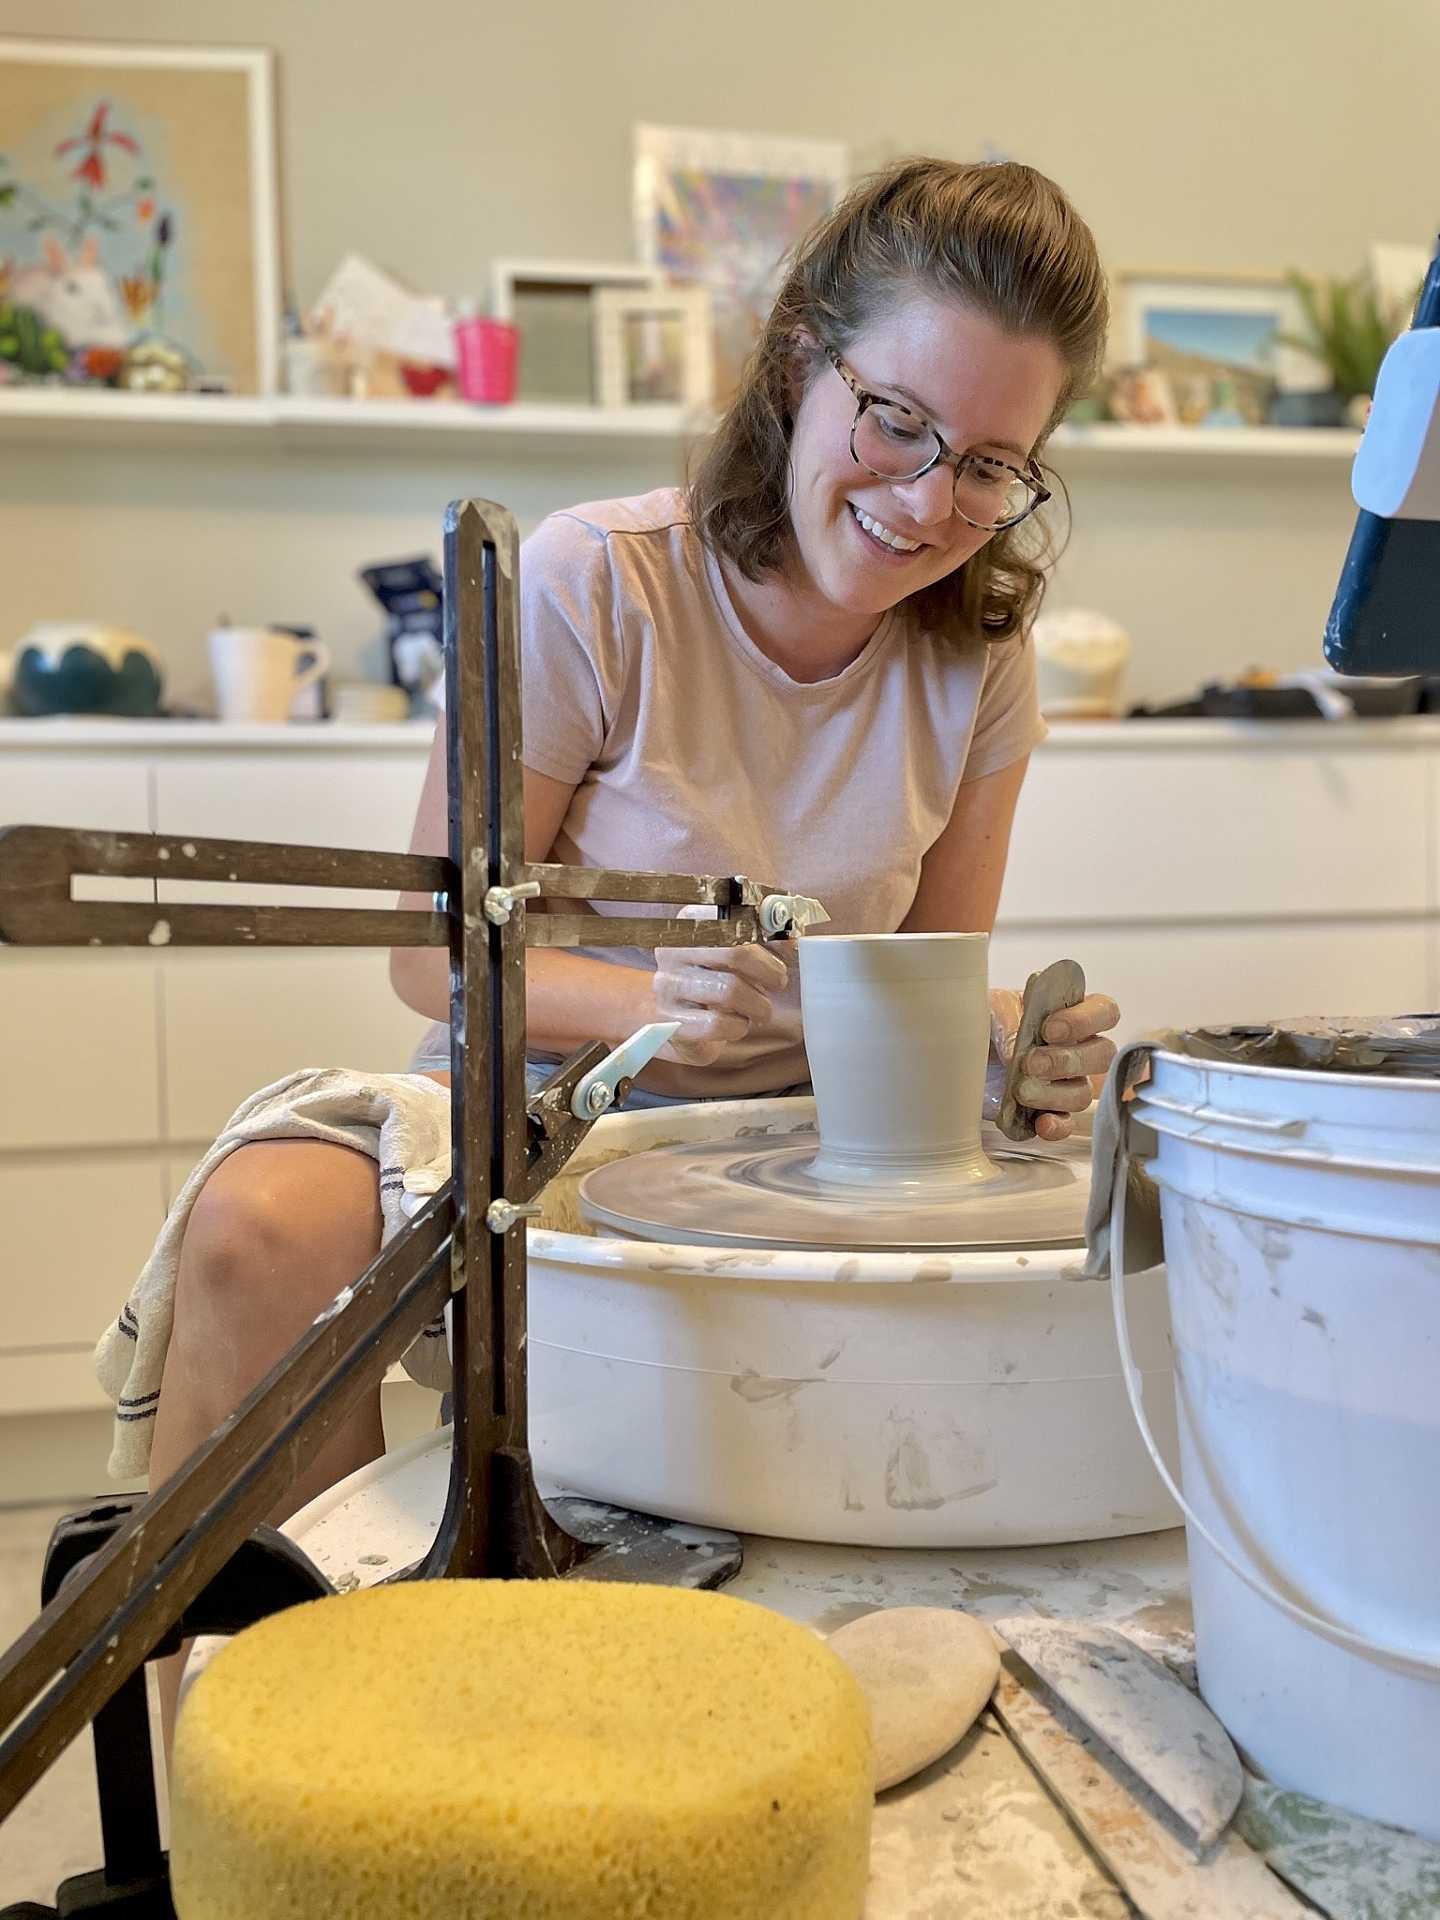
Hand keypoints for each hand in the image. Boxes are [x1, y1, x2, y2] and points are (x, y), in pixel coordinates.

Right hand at [650, 940, 790, 1066]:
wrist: (672, 1019)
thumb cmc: (709, 982)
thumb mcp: (732, 957)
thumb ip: (761, 944)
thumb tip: (791, 941)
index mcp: (689, 926)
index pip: (735, 921)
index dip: (767, 937)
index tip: (786, 949)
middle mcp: (673, 952)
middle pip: (734, 953)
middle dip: (768, 972)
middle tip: (778, 983)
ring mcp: (669, 987)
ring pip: (728, 990)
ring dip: (757, 1004)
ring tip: (761, 1009)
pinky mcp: (672, 1021)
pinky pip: (717, 1023)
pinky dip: (738, 1026)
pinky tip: (737, 1024)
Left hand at [987, 986, 1119, 1141]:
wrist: (963, 1052)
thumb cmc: (987, 1021)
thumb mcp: (993, 1007)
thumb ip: (1008, 1020)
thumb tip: (1016, 1051)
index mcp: (1071, 1014)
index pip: (1104, 1012)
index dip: (1085, 1021)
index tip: (1050, 1030)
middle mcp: (1078, 1049)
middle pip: (1102, 1056)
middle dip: (1067, 1061)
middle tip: (1031, 1063)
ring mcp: (1067, 1083)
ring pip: (1083, 1093)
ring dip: (1053, 1094)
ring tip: (1021, 1090)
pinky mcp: (1049, 1111)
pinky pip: (1066, 1124)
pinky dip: (1056, 1127)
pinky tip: (1040, 1123)